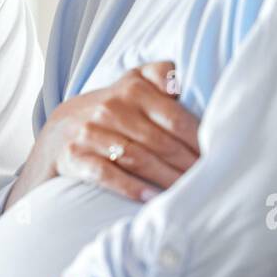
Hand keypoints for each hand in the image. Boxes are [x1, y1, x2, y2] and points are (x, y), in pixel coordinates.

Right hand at [11, 61, 199, 204]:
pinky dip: (131, 187)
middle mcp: (111, 106)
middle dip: (188, 164)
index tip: (217, 155)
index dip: (199, 139)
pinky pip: (106, 173)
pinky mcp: (74, 156)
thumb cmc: (110, 113)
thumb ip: (162, 78)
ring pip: (137, 157)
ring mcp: (90, 131)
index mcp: (133, 86)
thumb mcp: (133, 86)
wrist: (58, 133)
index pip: (175, 116)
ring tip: (187, 193)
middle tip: (210, 181)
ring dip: (166, 178)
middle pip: (160, 140)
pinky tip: (151, 198)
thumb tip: (193, 87)